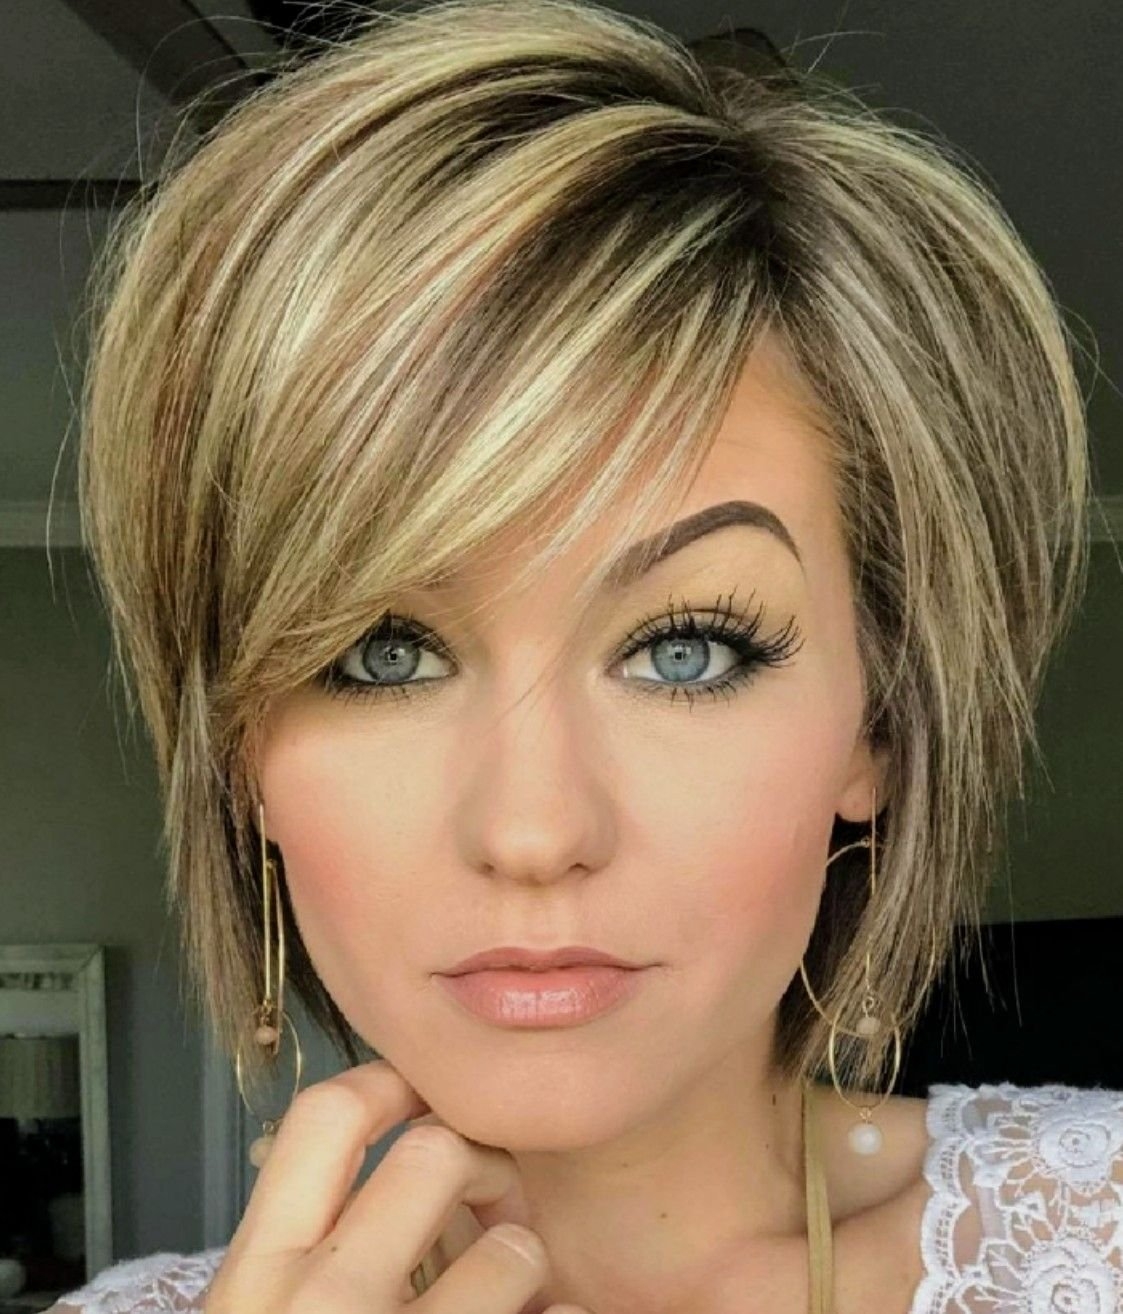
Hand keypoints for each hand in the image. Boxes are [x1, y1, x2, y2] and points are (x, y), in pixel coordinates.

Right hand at [203, 1058, 586, 1312]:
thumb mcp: (254, 1311)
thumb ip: (296, 1239)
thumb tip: (354, 1131)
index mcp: (256, 1276)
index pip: (324, 1116)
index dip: (385, 1082)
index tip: (422, 1087)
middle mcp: (323, 1308)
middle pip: (434, 1153)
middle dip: (475, 1162)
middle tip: (488, 1190)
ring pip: (513, 1249)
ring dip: (521, 1260)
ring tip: (510, 1285)